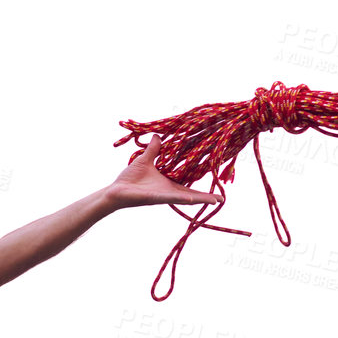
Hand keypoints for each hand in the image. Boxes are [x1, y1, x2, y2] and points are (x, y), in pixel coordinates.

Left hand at [108, 132, 222, 209]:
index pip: (188, 187)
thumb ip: (154, 150)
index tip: (215, 192)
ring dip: (199, 199)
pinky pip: (171, 197)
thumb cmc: (129, 179)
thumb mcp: (145, 160)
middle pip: (191, 195)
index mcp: (167, 183)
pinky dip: (181, 197)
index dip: (201, 190)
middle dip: (206, 198)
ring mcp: (163, 196)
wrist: (116, 191)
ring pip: (185, 197)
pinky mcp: (155, 197)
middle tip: (221, 200)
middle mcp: (168, 192)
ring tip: (215, 201)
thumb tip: (158, 136)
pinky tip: (192, 199)